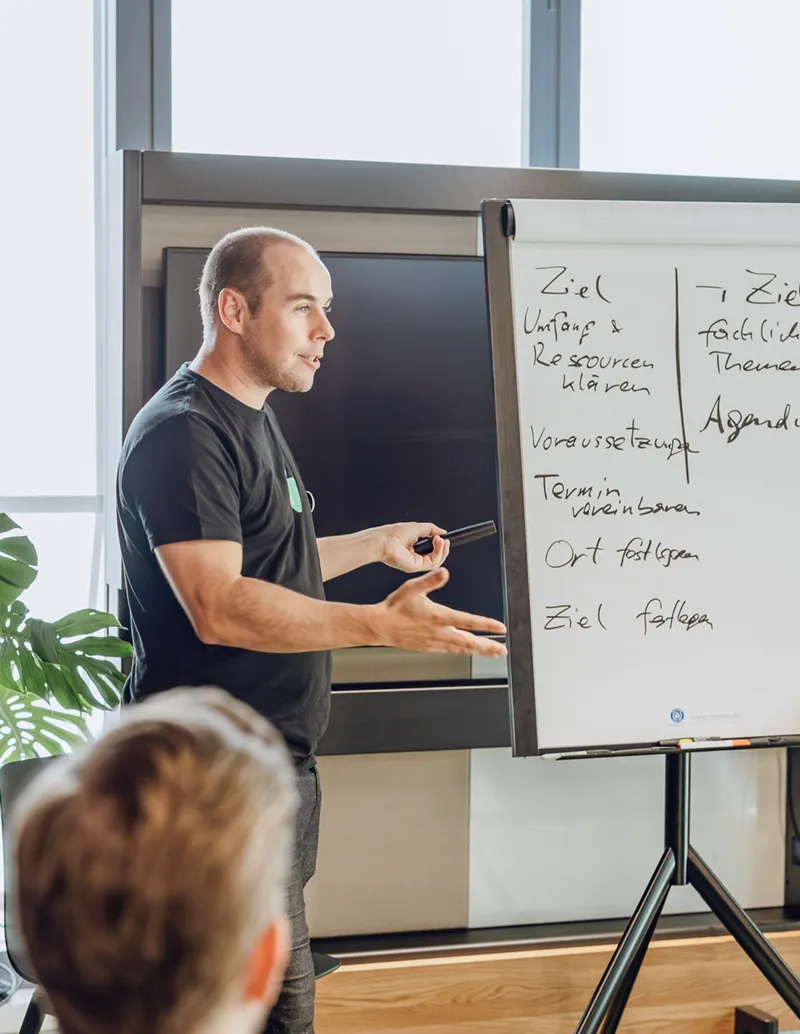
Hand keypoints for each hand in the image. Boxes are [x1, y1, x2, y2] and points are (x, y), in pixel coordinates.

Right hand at [367, 568, 506, 657]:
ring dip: (480, 651)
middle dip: (488, 647)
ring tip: (493, 653)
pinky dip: (464, 652)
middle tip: (502, 650)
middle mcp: (439, 632)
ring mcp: (435, 642)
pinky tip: (470, 651)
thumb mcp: (413, 588)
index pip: (467, 621)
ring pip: (462, 649)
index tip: (500, 628)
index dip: (486, 625)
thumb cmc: (395, 606)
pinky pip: (451, 651)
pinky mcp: (429, 648)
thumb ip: (430, 580)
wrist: (381, 626)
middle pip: (469, 642)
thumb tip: (444, 572)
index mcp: (438, 616)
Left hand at [376, 522, 450, 573]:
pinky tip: (438, 543)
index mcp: (415, 548)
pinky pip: (432, 563)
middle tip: (445, 540)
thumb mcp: (418, 528)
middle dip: (443, 549)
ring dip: (442, 550)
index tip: (444, 538)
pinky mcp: (416, 567)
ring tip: (440, 540)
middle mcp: (416, 557)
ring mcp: (416, 563)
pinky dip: (438, 553)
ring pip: (437, 561)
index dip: (440, 545)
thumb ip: (432, 530)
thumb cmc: (394, 533)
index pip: (432, 551)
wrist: (385, 540)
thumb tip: (443, 532)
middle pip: (436, 557)